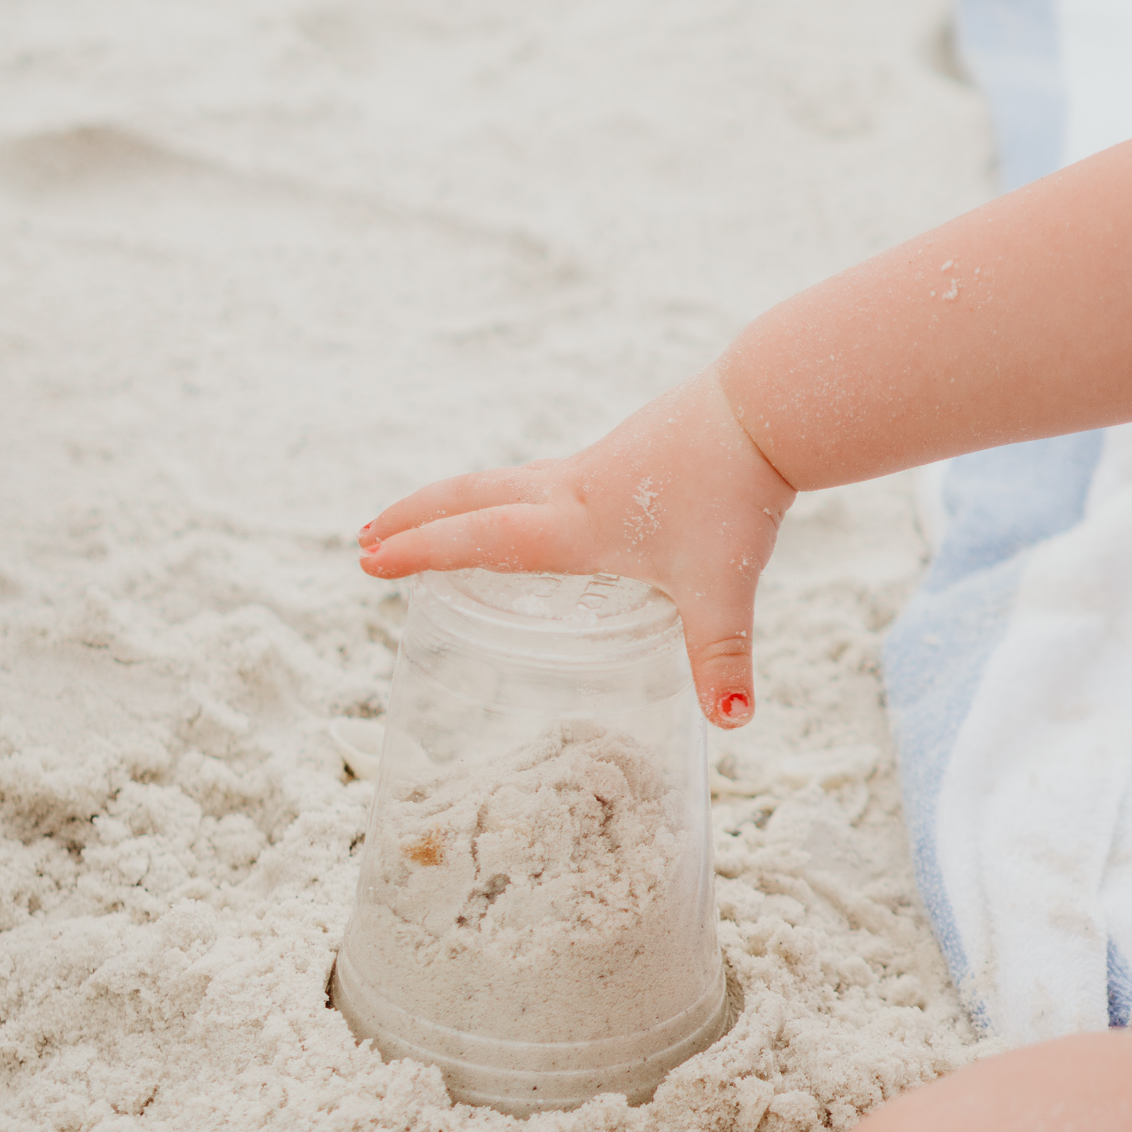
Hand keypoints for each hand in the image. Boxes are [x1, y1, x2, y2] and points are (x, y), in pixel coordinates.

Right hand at [357, 368, 796, 725]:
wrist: (766, 408)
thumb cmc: (735, 493)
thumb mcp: (722, 586)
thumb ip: (721, 657)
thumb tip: (732, 722)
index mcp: (575, 524)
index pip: (477, 540)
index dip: (420, 551)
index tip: (367, 560)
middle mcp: (572, 488)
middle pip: (470, 498)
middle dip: (414, 519)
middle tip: (365, 536)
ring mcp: (597, 463)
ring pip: (505, 480)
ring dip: (457, 500)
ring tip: (431, 518)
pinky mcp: (625, 448)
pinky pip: (546, 474)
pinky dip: (510, 490)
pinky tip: (531, 504)